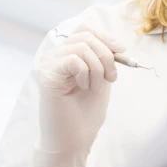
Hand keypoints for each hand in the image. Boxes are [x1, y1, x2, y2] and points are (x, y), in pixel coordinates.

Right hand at [27, 24, 124, 166]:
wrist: (76, 137)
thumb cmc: (87, 110)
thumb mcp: (102, 76)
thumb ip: (105, 57)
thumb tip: (117, 43)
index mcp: (68, 53)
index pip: (85, 29)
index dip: (105, 36)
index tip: (121, 50)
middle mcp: (55, 55)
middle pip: (86, 36)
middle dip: (107, 55)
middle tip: (111, 77)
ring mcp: (48, 64)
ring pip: (82, 47)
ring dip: (98, 67)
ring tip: (95, 87)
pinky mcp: (46, 75)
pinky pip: (73, 60)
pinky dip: (86, 73)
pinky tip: (83, 88)